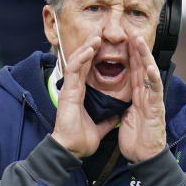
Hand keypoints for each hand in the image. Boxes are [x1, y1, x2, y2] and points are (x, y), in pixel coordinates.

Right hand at [52, 36, 117, 157]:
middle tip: (99, 35)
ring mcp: (69, 89)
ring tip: (96, 37)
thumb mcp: (101, 125)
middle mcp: (74, 89)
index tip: (104, 47)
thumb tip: (118, 113)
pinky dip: (81, 58)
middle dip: (90, 47)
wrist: (73, 149)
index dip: (94, 57)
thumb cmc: (81, 139)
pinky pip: (74, 70)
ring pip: (77, 62)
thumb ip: (109, 117)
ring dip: (86, 48)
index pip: (87, 70)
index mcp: (81, 94)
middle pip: (81, 62)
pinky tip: (89, 49)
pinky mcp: (67, 92)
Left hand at [119, 35, 166, 162]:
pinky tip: (150, 68)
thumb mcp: (127, 118)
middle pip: (142, 68)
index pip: (134, 72)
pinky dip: (153, 80)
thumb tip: (120, 100)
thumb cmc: (137, 140)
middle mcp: (147, 96)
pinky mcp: (155, 110)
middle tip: (131, 32)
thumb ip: (127, 106)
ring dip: (145, 58)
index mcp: (139, 97)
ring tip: (139, 42)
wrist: (145, 157)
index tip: (123, 42)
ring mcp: (152, 101)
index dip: (129, 57)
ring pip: (149, 75)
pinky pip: (154, 93)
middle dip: (137, 50)